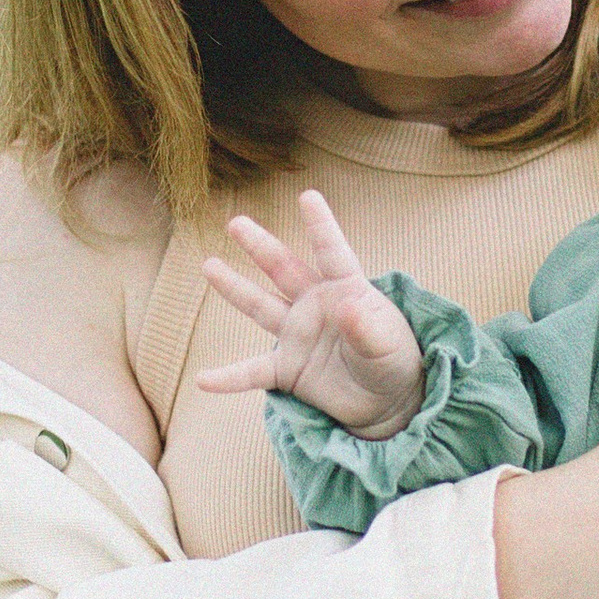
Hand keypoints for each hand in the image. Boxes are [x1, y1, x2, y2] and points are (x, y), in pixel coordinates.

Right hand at [195, 191, 427, 438]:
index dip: (321, 225)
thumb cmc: (394, 362)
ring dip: (234, 287)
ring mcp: (298, 336)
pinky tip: (204, 380)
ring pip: (260, 306)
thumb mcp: (387, 346)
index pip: (332, 253)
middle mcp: (316, 306)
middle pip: (283, 269)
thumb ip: (368, 329)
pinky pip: (253, 373)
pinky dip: (228, 378)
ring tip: (208, 265)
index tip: (308, 196)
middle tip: (235, 223)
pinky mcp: (288, 370)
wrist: (388, 402)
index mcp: (346, 290)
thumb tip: (347, 307)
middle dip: (259, 245)